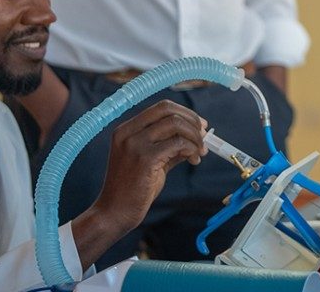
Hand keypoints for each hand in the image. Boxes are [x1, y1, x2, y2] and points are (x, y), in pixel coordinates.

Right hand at [92, 100, 207, 231]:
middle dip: (192, 121)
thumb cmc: (133, 188)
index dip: (184, 113)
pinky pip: (178, 144)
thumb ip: (170, 146)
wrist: (115, 213)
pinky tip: (194, 160)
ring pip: (176, 124)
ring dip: (195, 137)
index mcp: (125, 129)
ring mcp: (134, 144)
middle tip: (204, 137)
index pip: (161, 108)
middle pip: (168, 110)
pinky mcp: (145, 159)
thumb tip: (197, 135)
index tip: (199, 125)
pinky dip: (191, 149)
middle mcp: (127, 132)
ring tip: (199, 152)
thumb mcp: (151, 160)